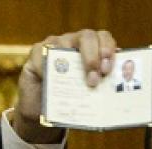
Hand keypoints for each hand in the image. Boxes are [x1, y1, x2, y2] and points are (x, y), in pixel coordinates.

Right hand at [11, 29, 118, 143]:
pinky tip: (49, 79)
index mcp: (92, 49)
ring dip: (71, 63)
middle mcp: (75, 42)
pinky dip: (47, 67)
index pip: (103, 38)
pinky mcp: (37, 52)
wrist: (42, 109)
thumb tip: (114, 96)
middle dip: (92, 57)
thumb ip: (100, 89)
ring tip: (73, 82)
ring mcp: (55, 45)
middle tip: (94, 79)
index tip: (107, 69)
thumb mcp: (88, 95)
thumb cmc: (69, 100)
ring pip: (64, 42)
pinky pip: (42, 54)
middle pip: (87, 36)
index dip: (107, 49)